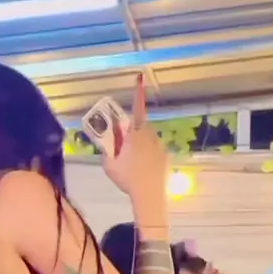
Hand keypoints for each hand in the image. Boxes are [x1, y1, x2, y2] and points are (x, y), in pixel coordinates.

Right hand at [104, 74, 167, 200]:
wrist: (149, 195)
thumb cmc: (128, 179)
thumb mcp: (109, 165)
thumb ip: (107, 150)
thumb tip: (106, 143)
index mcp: (135, 134)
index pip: (136, 109)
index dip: (137, 93)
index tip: (140, 78)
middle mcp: (150, 136)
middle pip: (141, 125)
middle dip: (133, 130)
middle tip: (124, 145)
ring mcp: (160, 146)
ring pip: (149, 139)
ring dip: (142, 144)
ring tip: (134, 162)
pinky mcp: (166, 157)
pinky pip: (155, 151)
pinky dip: (150, 156)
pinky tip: (144, 169)